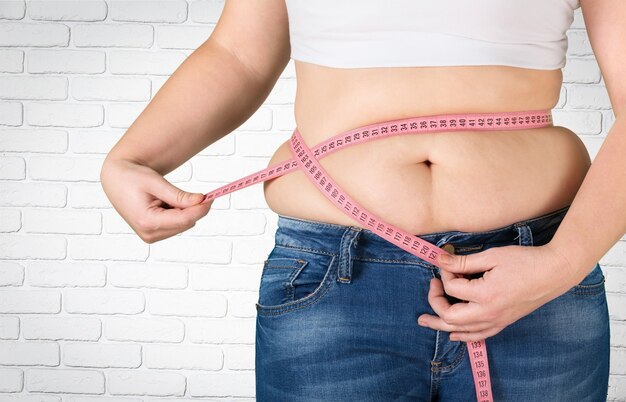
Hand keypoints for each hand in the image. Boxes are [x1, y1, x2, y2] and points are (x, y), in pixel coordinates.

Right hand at [100, 158, 212, 242]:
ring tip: (166, 197)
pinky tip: (164, 203)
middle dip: (193, 208)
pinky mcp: (153, 234)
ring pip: (183, 224)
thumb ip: (178, 195)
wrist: (116, 180)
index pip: (184, 219)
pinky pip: (177, 225)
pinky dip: (177, 213)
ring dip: (183, 210)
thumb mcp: (156, 182)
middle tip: (196, 194)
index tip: (211, 198)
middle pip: (186, 223)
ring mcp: (150, 236)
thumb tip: (200, 200)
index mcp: (147, 221)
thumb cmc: (132, 177)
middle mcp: (149, 233)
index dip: (201, 209)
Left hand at [417, 244, 574, 341]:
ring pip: (461, 330)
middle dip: (435, 301)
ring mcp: (497, 321)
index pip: (452, 288)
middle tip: (432, 286)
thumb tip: (439, 259)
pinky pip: (478, 335)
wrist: (554, 272)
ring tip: (425, 321)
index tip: (448, 262)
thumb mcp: (491, 256)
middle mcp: (489, 313)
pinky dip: (463, 335)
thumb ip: (463, 262)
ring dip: (441, 324)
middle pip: (449, 316)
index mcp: (485, 295)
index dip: (445, 274)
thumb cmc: (524, 261)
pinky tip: (453, 334)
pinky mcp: (503, 323)